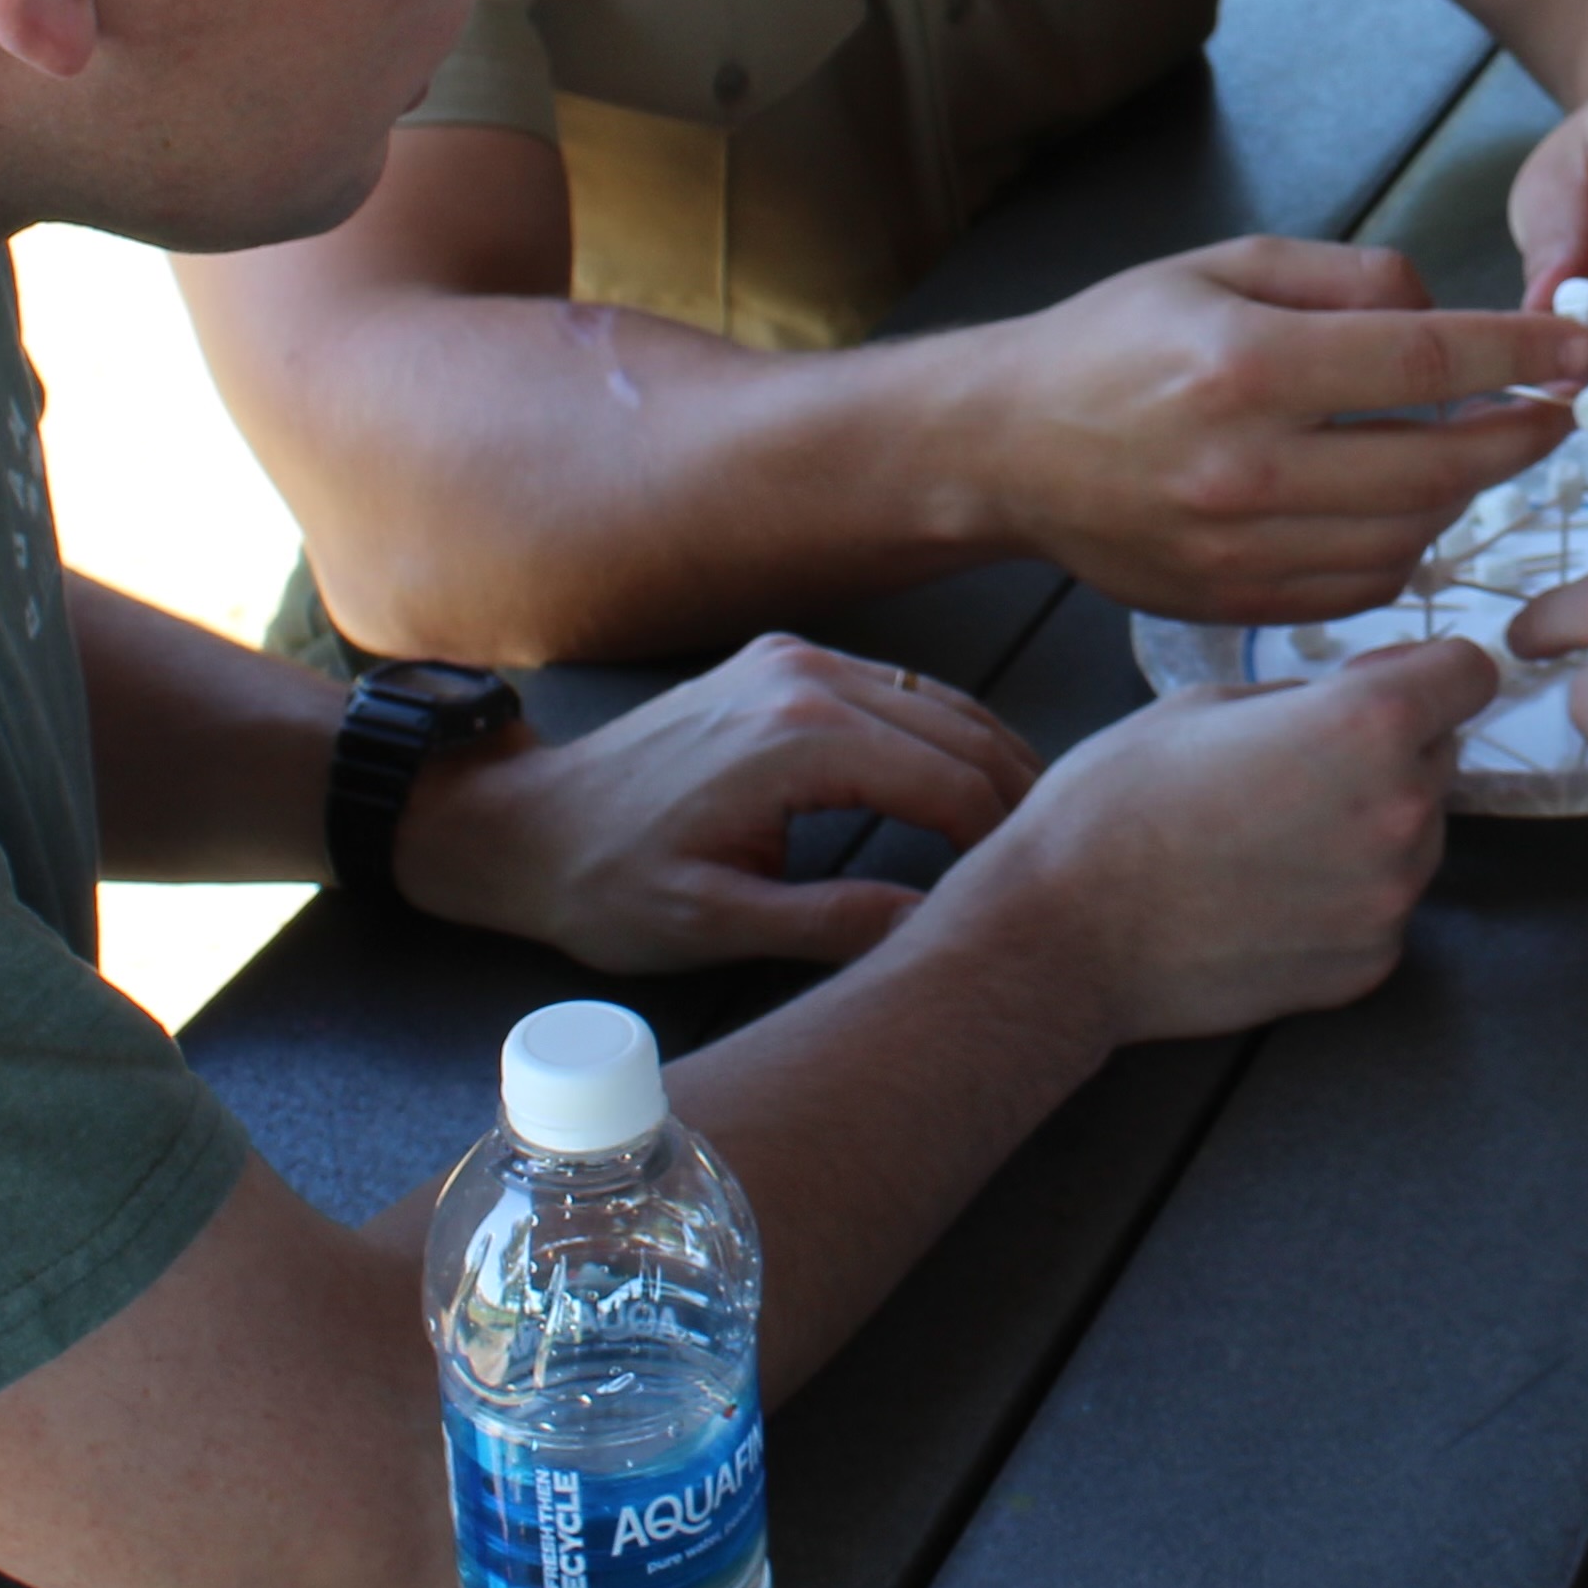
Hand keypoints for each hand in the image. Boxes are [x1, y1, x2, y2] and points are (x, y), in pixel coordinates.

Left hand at [397, 635, 1038, 972]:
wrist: (523, 824)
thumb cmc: (608, 885)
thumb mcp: (719, 924)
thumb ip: (837, 922)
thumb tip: (943, 928)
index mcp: (799, 738)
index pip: (952, 781)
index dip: (1007, 840)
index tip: (1039, 895)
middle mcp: (808, 677)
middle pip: (961, 729)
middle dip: (1020, 794)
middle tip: (1064, 860)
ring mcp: (796, 659)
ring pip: (938, 700)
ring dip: (991, 757)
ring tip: (1033, 826)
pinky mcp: (783, 661)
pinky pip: (897, 689)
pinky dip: (945, 731)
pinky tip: (969, 781)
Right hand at [948, 238, 1585, 622]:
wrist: (1004, 447)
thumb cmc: (1116, 341)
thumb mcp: (1226, 266)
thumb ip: (1349, 277)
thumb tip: (1448, 311)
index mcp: (1246, 366)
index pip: (1427, 361)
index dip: (1520, 355)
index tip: (1576, 350)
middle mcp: (1247, 468)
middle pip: (1438, 465)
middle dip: (1520, 436)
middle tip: (1557, 411)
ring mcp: (1241, 551)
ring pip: (1411, 535)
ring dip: (1464, 493)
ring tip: (1475, 450)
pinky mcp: (1235, 603)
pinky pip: (1364, 585)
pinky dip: (1407, 546)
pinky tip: (1405, 504)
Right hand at [963, 638, 1492, 1043]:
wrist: (1065, 935)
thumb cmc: (1116, 805)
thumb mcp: (1205, 702)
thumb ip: (1303, 698)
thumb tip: (1348, 702)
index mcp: (1366, 724)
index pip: (1468, 675)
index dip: (1428, 673)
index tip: (1384, 684)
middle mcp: (1400, 810)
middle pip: (1439, 757)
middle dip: (1390, 750)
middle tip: (1297, 766)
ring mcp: (1390, 898)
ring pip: (1416, 836)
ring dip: (1370, 826)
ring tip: (1271, 836)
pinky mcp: (1368, 963)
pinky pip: (1383, 908)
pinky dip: (1345, 897)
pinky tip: (1268, 894)